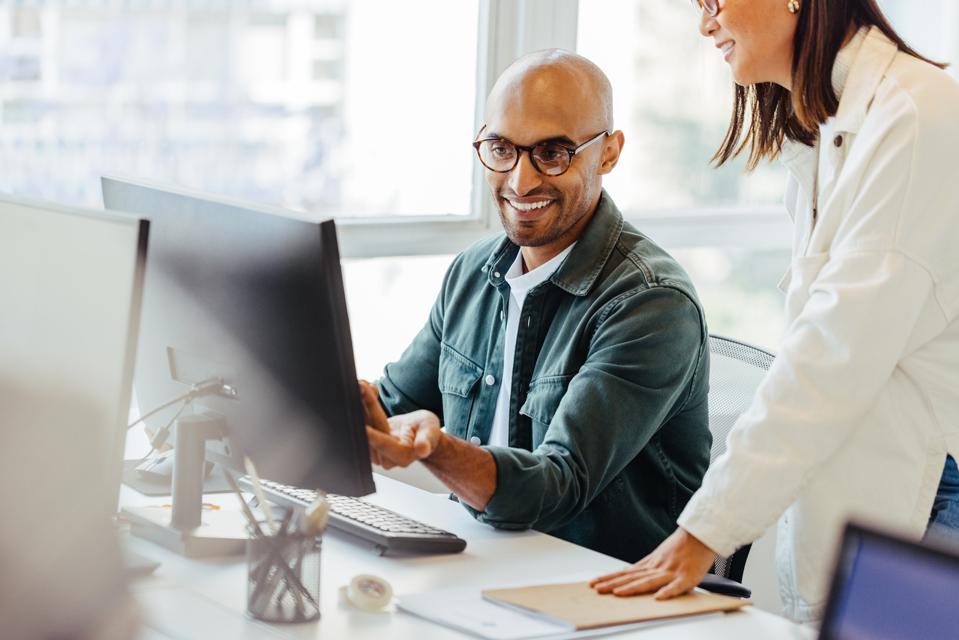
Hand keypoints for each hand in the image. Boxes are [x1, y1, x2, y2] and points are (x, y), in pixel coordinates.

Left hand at [358, 380, 440, 468]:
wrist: (419, 433)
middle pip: (370, 431)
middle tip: (362, 386)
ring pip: (362, 426)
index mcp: (402, 457)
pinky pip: (360, 424)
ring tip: (363, 385)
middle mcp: (385, 458)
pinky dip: (360, 407)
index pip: (383, 444)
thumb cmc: (427, 431)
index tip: (363, 427)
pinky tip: (364, 391)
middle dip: (365, 408)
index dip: (373, 435)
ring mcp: (374, 453)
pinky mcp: (367, 444)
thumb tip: (423, 449)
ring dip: (360, 404)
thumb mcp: (430, 431)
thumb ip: (426, 440)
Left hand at [589, 527, 716, 599]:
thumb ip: (644, 566)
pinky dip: (667, 592)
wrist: (700, 534)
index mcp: (650, 564)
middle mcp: (657, 568)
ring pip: (648, 582)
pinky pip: (676, 587)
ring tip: (617, 594)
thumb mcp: (658, 555)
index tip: (593, 583)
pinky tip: (657, 599)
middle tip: (596, 589)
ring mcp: (671, 572)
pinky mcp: (687, 578)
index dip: (608, 578)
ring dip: (632, 588)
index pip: (624, 573)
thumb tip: (626, 572)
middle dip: (612, 584)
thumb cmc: (681, 546)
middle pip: (631, 578)